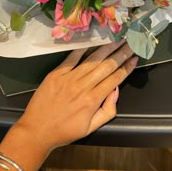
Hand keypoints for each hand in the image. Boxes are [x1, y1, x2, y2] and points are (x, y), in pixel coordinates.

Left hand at [17, 41, 137, 152]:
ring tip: (117, 39)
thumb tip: (116, 91)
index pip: (115, 79)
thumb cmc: (65, 131)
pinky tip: (93, 41)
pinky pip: (72, 58)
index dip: (126, 68)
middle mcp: (83, 86)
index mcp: (92, 100)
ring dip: (106, 48)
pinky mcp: (57, 73)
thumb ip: (108, 110)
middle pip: (107, 66)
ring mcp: (69, 77)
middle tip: (131, 42)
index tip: (135, 58)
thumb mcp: (90, 128)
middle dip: (121, 53)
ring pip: (92, 59)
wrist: (36, 130)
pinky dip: (83, 49)